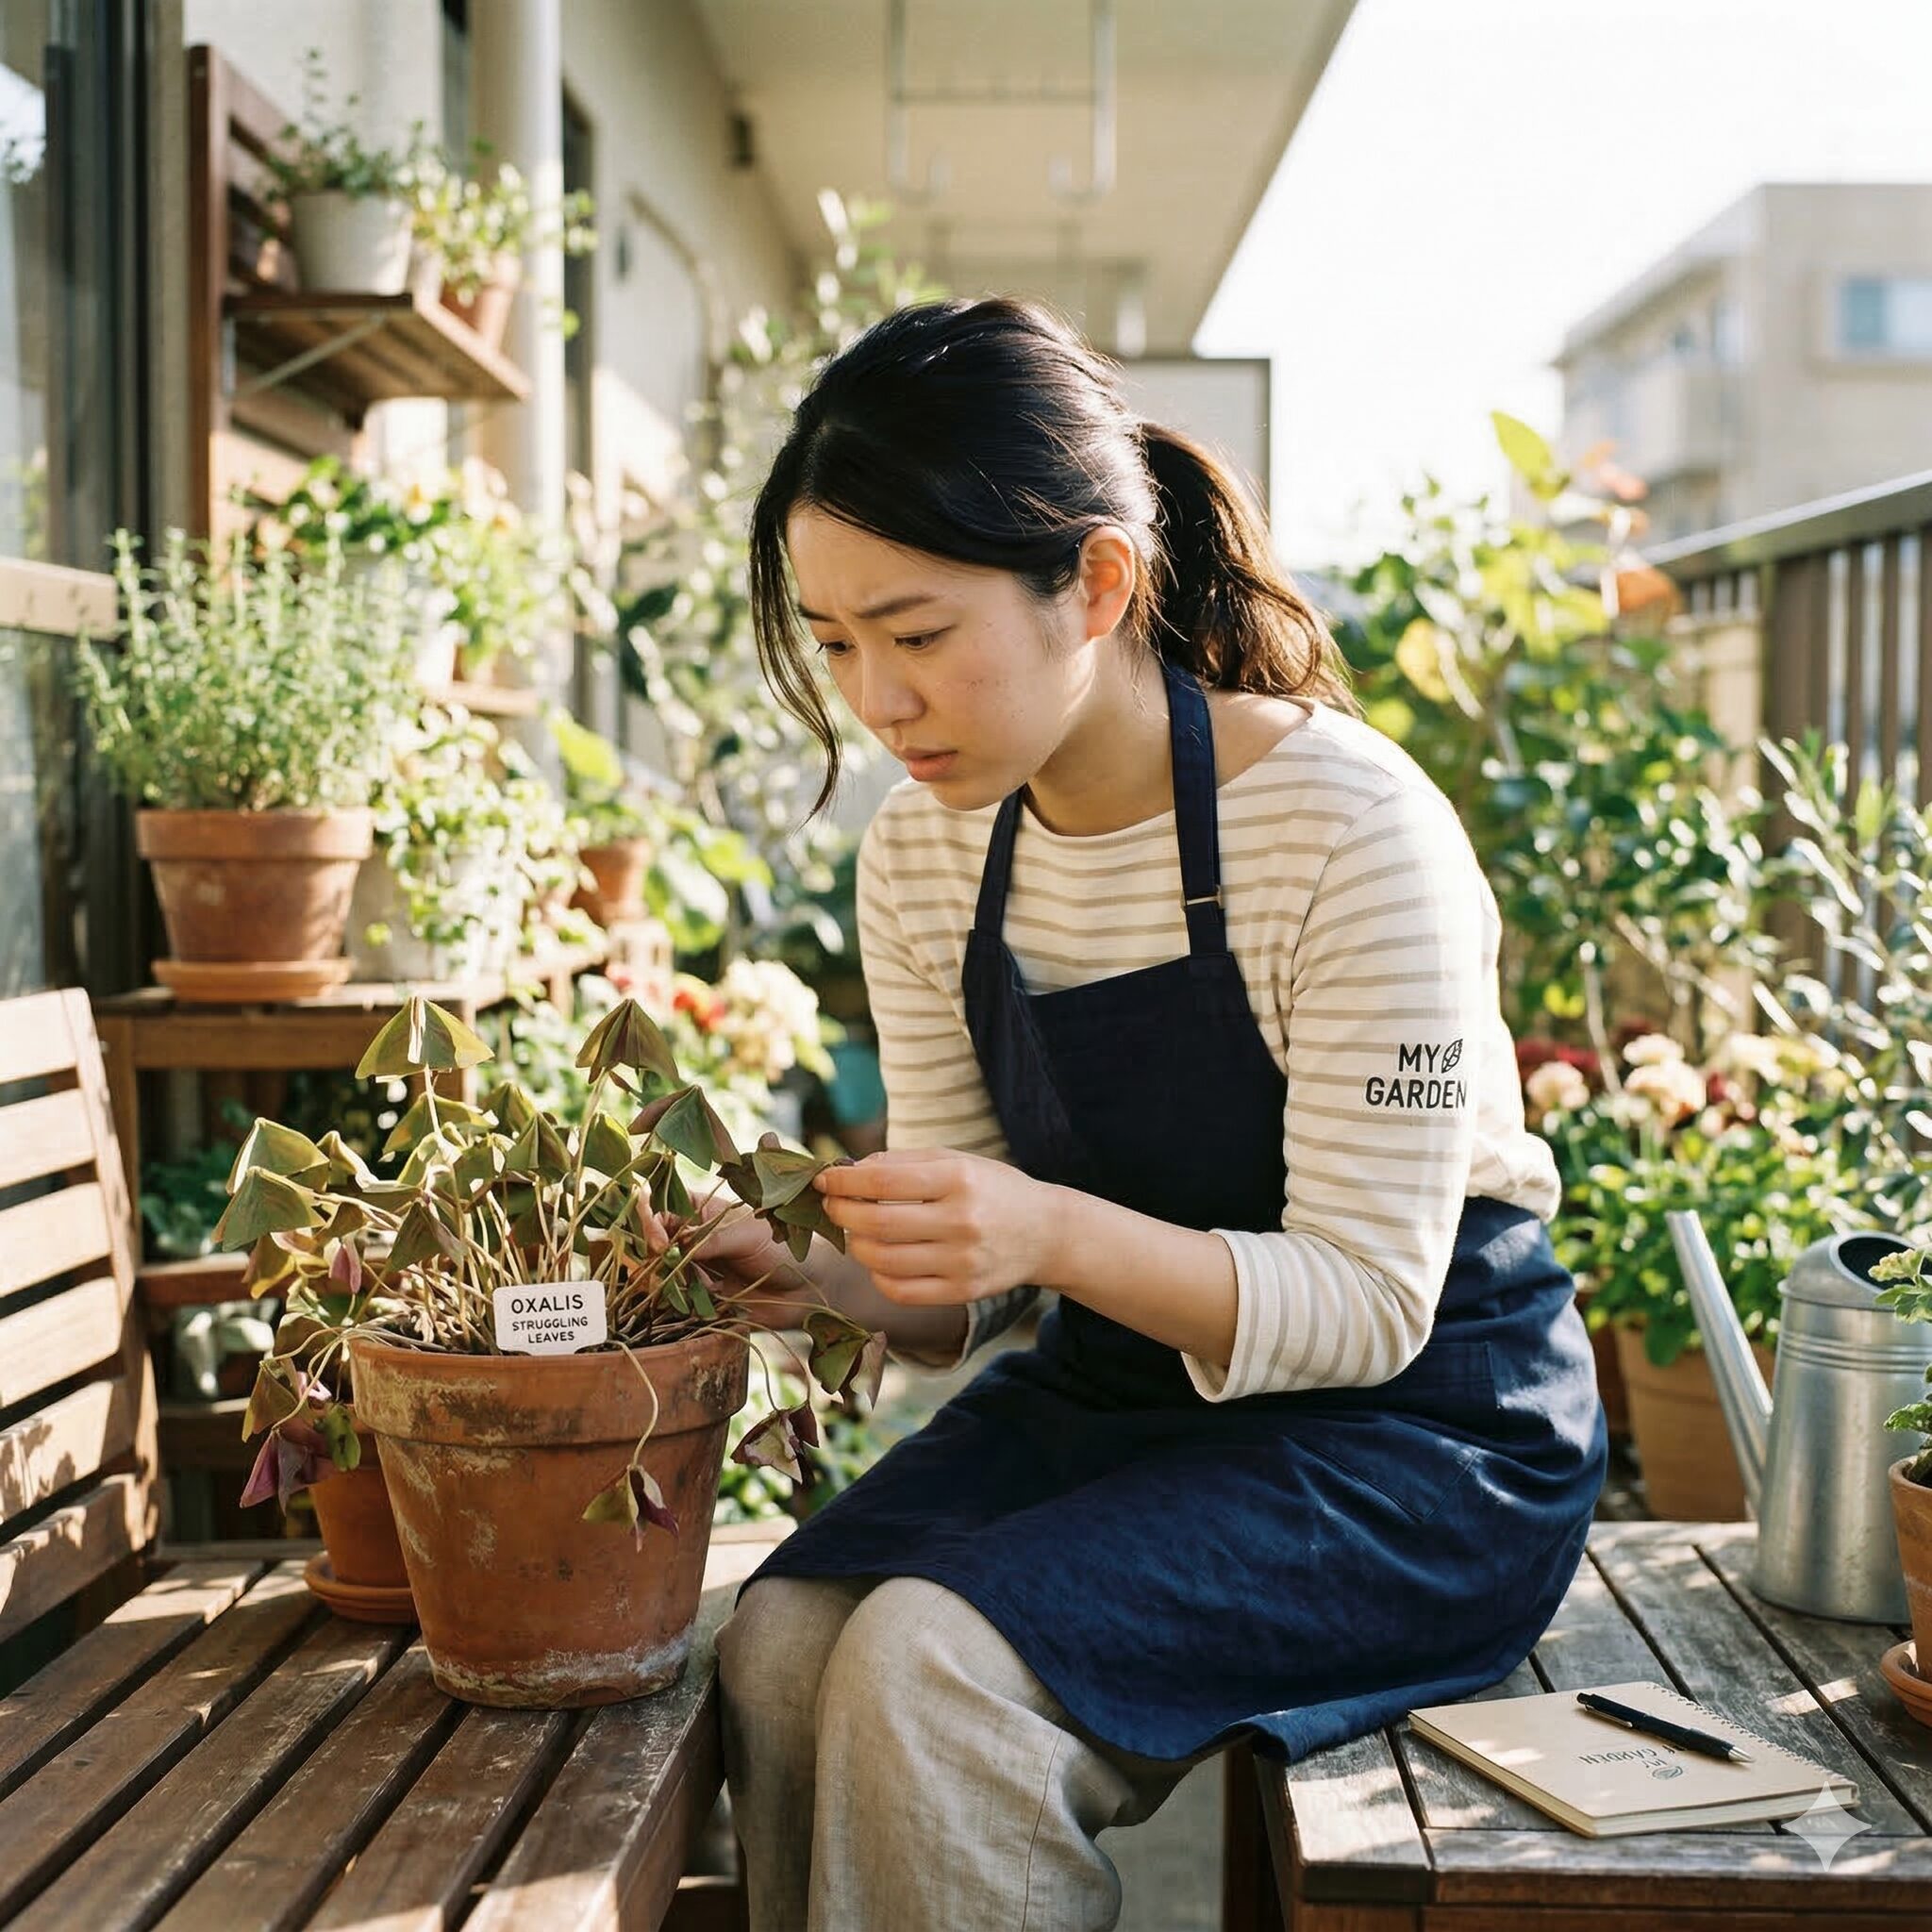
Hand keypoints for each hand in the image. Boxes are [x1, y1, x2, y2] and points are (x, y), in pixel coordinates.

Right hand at [667, 1195, 818, 1324]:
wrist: (805, 1288)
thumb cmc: (782, 1248)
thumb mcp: (747, 1236)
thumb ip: (710, 1239)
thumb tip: (674, 1245)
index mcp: (701, 1209)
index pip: (661, 1207)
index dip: (651, 1222)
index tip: (661, 1244)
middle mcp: (692, 1235)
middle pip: (653, 1240)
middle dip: (657, 1256)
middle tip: (675, 1269)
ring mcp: (694, 1265)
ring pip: (661, 1271)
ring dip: (674, 1281)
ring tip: (708, 1285)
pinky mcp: (699, 1293)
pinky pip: (677, 1296)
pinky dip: (685, 1300)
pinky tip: (712, 1298)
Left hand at [812, 1149, 1053, 1305]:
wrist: (1046, 1232)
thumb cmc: (991, 1189)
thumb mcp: (955, 1161)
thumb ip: (902, 1161)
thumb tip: (847, 1170)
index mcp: (959, 1179)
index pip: (884, 1180)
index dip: (844, 1180)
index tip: (823, 1178)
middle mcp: (962, 1222)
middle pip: (877, 1222)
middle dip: (841, 1212)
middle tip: (830, 1204)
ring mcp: (963, 1262)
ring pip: (882, 1260)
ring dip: (856, 1244)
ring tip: (856, 1230)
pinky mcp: (963, 1292)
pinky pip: (900, 1291)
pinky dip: (878, 1275)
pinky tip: (880, 1259)